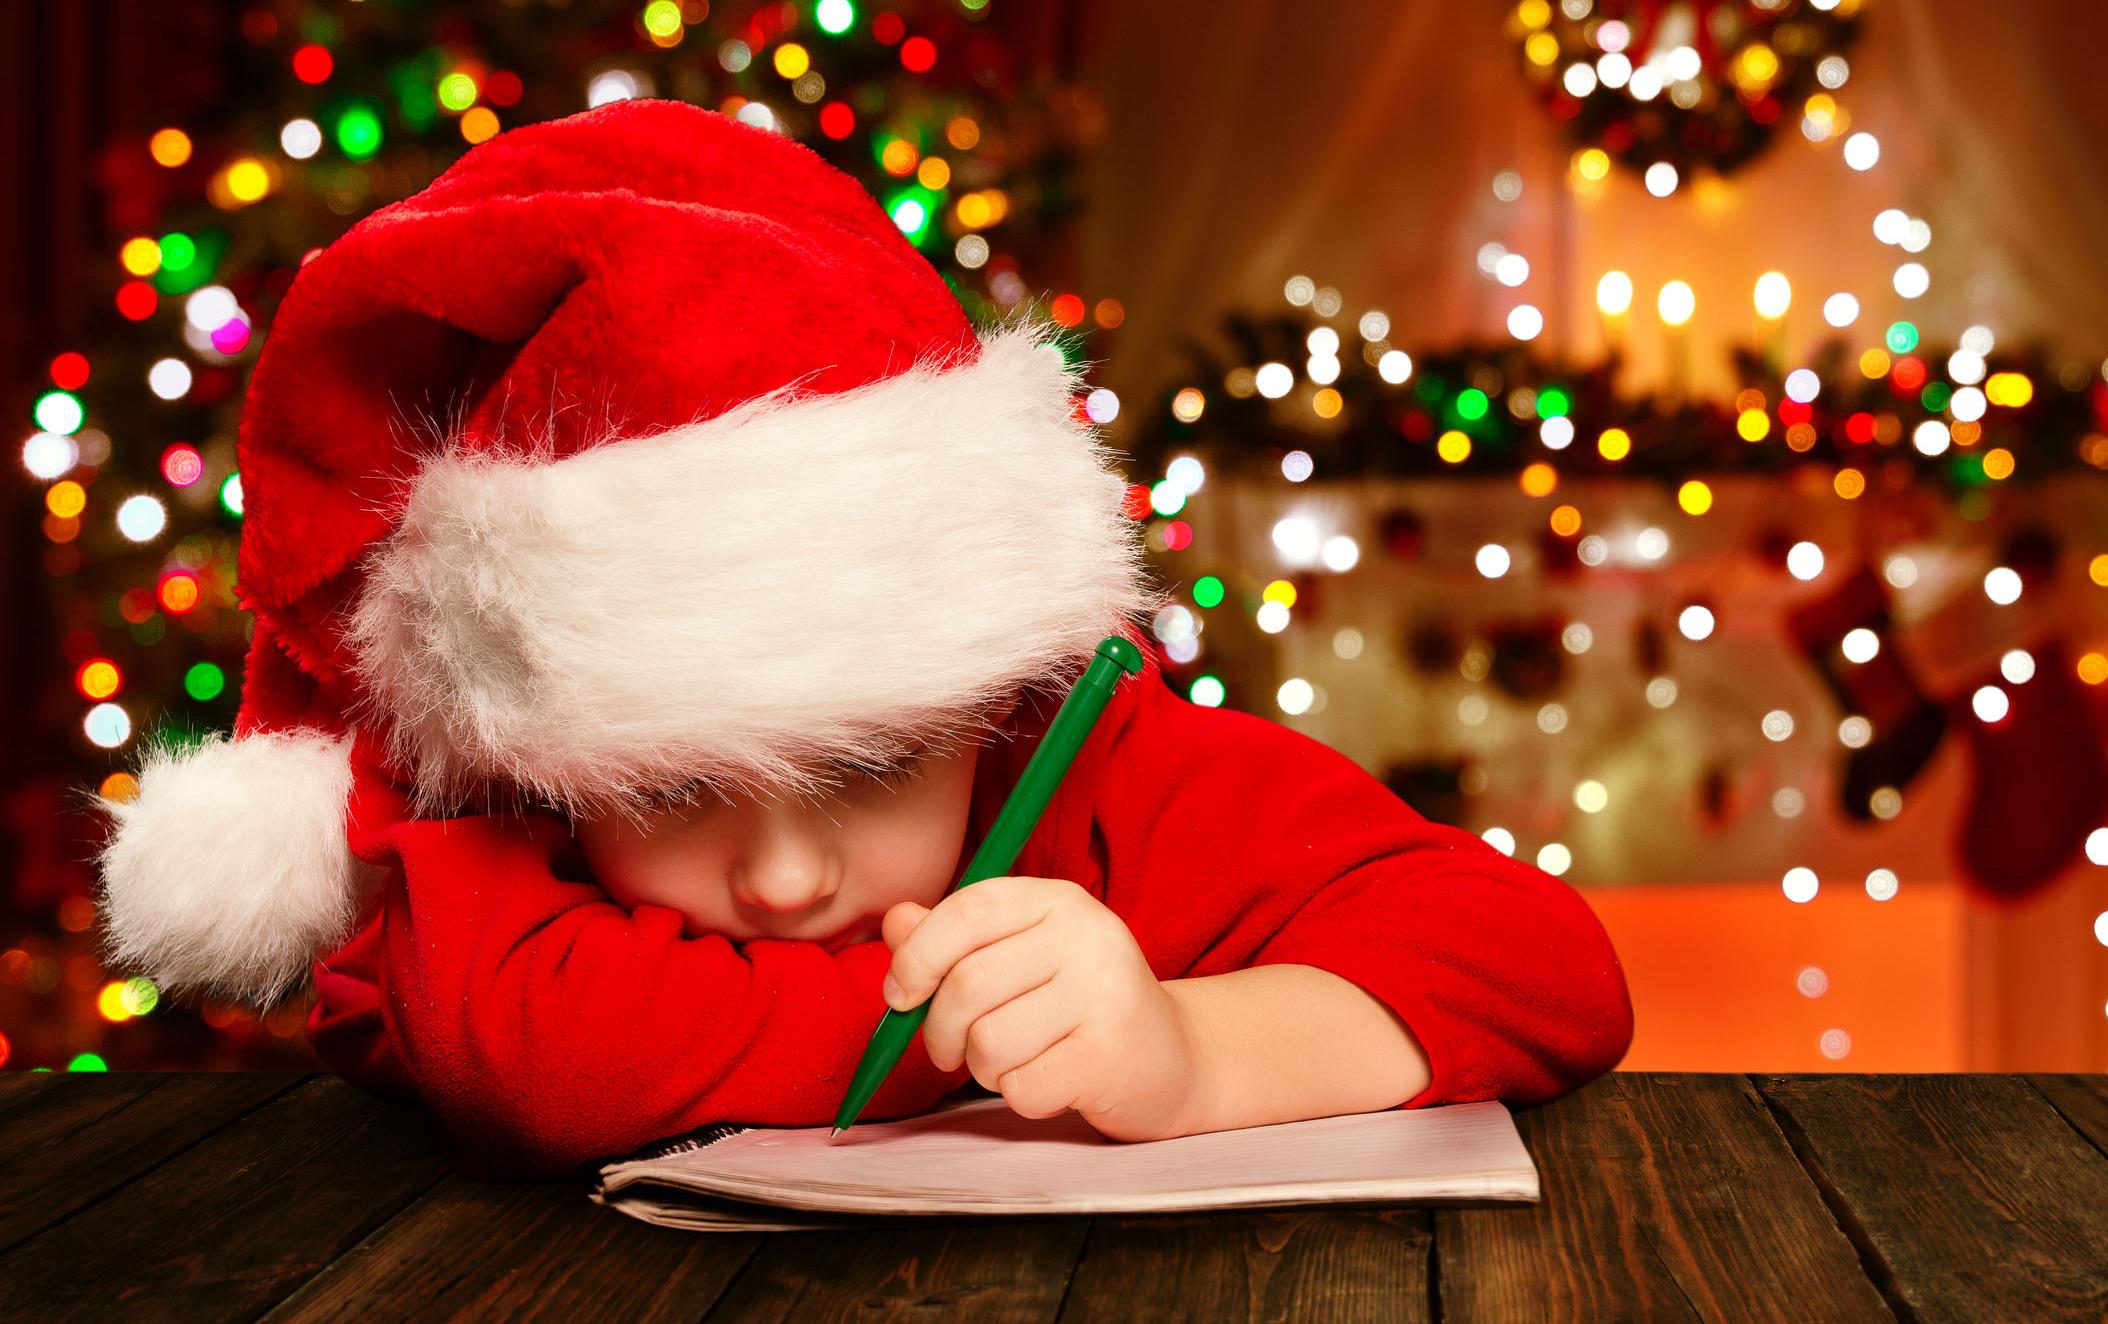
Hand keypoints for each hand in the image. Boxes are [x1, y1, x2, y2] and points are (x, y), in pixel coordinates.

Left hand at [881, 876, 1198, 1141]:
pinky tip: (1050, 1081)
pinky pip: (1020, 1088)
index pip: (966, 912)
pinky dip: (1019, 1096)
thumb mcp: (1019, 955)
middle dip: (939, 1031)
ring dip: (983, 1068)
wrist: (1172, 1059)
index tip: (902, 995)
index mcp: (1057, 900)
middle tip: (950, 1049)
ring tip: (1014, 1062)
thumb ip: (953, 937)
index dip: (917, 957)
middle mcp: (1088, 936)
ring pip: (988, 1043)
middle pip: (966, 985)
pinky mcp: (1110, 1056)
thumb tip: (896, 921)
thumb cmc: (1078, 1005)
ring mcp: (1105, 995)